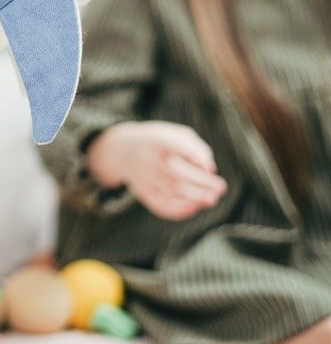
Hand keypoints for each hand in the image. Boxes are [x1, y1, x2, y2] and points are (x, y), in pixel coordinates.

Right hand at [87, 121, 226, 220]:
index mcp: (157, 140)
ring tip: (212, 198)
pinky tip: (194, 207)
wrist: (122, 151)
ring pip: (172, 191)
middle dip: (203, 184)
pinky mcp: (142, 192)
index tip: (210, 168)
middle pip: (177, 174)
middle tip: (220, 187)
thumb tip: (209, 169)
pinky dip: (179, 210)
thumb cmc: (159, 142)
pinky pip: (161, 205)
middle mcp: (148, 158)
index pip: (176, 146)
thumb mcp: (175, 133)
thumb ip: (195, 147)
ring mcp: (143, 177)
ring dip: (196, 198)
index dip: (194, 157)